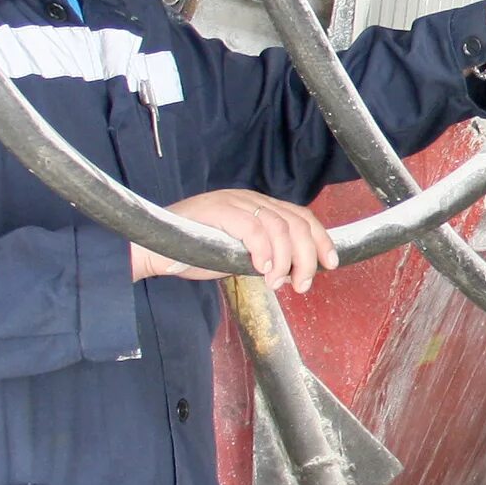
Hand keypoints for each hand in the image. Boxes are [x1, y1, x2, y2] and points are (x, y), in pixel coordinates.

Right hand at [134, 189, 336, 291]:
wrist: (154, 249)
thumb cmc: (195, 252)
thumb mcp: (241, 254)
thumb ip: (268, 255)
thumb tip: (297, 271)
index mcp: (259, 206)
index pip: (301, 217)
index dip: (321, 240)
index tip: (331, 263)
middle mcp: (251, 200)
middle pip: (297, 224)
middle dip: (307, 257)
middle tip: (302, 284)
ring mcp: (234, 202)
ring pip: (279, 228)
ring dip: (285, 261)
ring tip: (277, 282)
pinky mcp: (218, 210)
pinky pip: (252, 228)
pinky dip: (264, 252)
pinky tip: (261, 270)